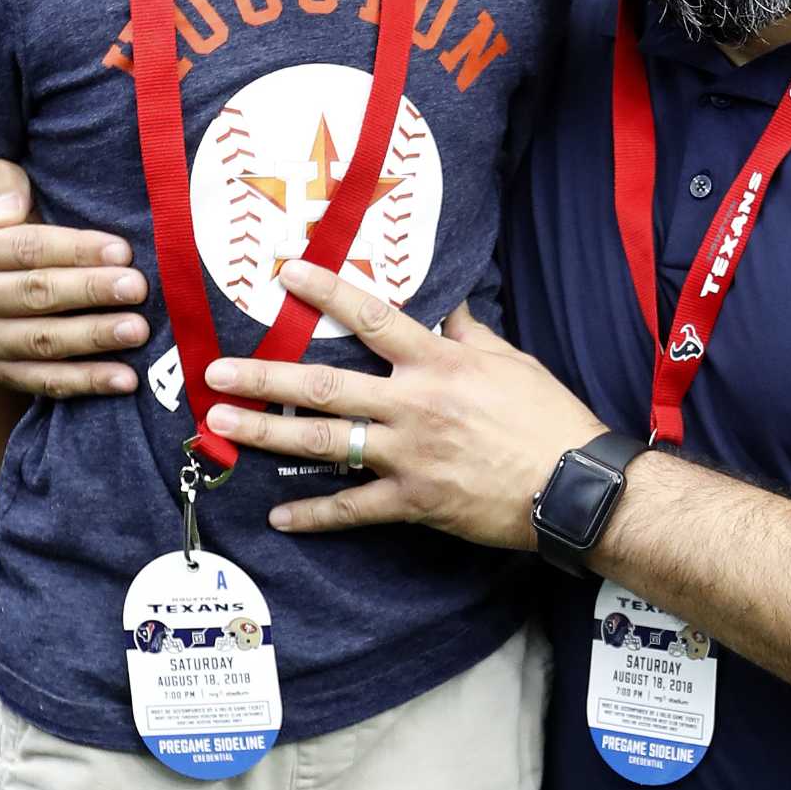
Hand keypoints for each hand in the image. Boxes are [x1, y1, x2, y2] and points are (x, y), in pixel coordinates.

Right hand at [0, 160, 150, 395]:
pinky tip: (126, 379)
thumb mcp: (6, 193)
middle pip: (36, 294)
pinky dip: (87, 382)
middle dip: (91, 291)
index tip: (124, 251)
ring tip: (138, 331)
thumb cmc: (21, 224)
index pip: (27, 248)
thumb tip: (7, 210)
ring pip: (42, 341)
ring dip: (94, 338)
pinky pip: (45, 382)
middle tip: (139, 289)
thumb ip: (3, 183)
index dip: (77, 250)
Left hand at [202, 260, 604, 549]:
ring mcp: (408, 455)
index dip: (326, 292)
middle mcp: (413, 404)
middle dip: (265, 375)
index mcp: (437, 362)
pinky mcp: (413, 501)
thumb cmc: (548, 417)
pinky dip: (314, 515)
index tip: (286, 273)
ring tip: (223, 424)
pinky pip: (353, 509)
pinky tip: (277, 516)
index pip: (371, 316)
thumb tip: (448, 305)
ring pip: (323, 444)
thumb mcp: (510, 361)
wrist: (573, 485)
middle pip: (324, 385)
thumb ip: (468, 334)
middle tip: (216, 370)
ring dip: (267, 434)